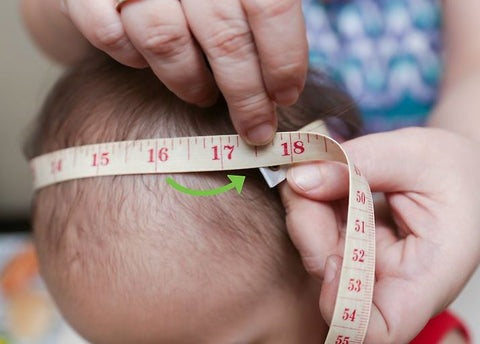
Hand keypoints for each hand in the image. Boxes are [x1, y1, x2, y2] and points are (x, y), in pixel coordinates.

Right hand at [61, 0, 307, 144]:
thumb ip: (259, 18)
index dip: (283, 58)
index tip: (286, 95)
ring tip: (204, 94)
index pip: (270, 7)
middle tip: (256, 128)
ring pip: (167, 40)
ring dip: (190, 81)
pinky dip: (131, 57)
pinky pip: (111, 36)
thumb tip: (285, 82)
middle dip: (247, 95)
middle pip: (225, 36)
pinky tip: (146, 62)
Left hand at [280, 127, 479, 342]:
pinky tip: (319, 175)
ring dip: (304, 209)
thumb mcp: (413, 154)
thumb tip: (299, 179)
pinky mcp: (347, 243)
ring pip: (315, 251)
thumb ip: (359, 164)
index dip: (341, 307)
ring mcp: (364, 263)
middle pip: (333, 283)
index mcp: (427, 274)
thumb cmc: (450, 168)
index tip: (332, 260)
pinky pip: (315, 230)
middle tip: (304, 179)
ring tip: (315, 168)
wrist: (454, 167)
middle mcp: (390, 278)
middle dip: (310, 230)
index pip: (379, 327)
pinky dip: (308, 201)